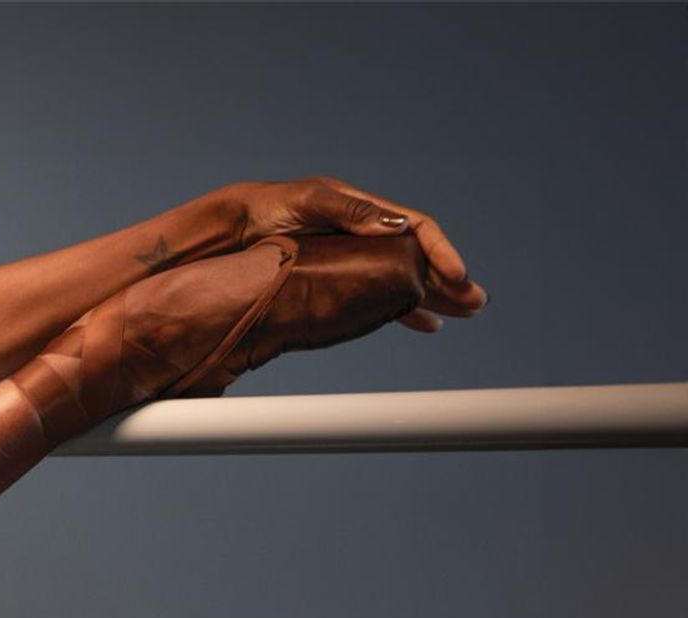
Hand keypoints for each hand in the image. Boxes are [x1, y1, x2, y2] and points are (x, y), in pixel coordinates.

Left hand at [220, 175, 486, 332]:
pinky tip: (424, 323)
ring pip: (404, 279)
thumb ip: (350, 213)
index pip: (416, 229)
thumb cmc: (268, 208)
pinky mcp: (338, 278)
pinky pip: (380, 294)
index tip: (458, 274)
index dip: (439, 251)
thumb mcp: (310, 203)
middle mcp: (365, 233)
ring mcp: (353, 257)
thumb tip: (396, 226)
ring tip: (461, 315)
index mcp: (364, 211)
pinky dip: (402, 310)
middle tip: (477, 302)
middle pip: (417, 257)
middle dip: (448, 280)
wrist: (232, 229)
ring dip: (433, 298)